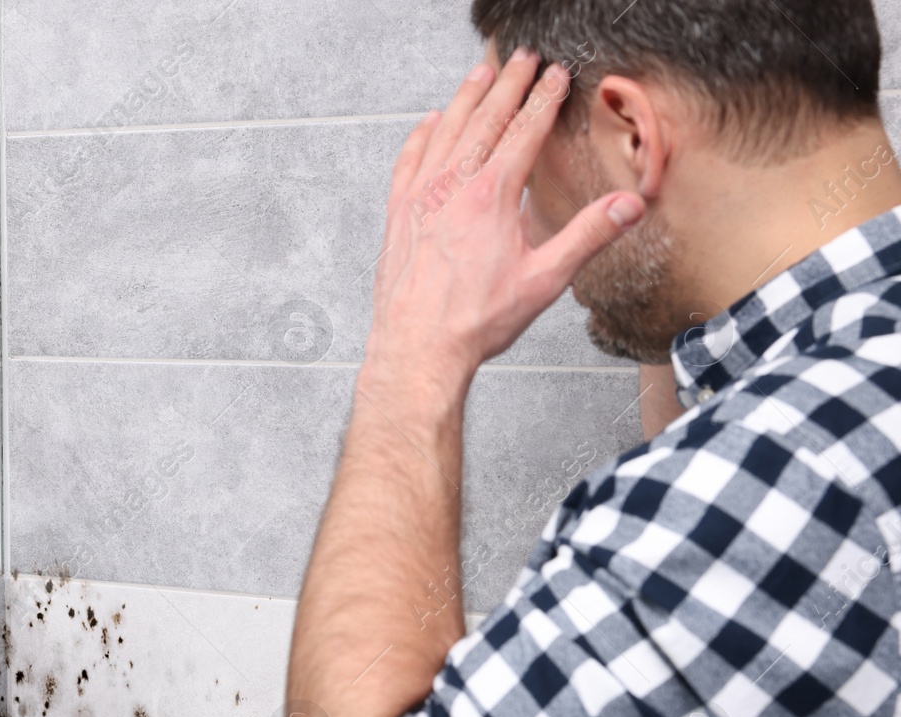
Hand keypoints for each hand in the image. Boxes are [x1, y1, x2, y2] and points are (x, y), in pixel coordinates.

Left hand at [364, 50, 644, 391]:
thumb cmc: (474, 321)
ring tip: (481, 73)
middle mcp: (452, 188)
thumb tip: (629, 205)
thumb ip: (587, 236)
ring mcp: (420, 198)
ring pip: (445, 132)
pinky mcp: (398, 215)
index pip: (525, 132)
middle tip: (522, 58)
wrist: (417, 347)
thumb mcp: (544, 281)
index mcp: (491, 197)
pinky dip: (422, 135)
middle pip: (484, 120)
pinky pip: (408, 160)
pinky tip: (430, 123)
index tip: (556, 74)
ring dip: (466, 99)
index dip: (543, 99)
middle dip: (507, 84)